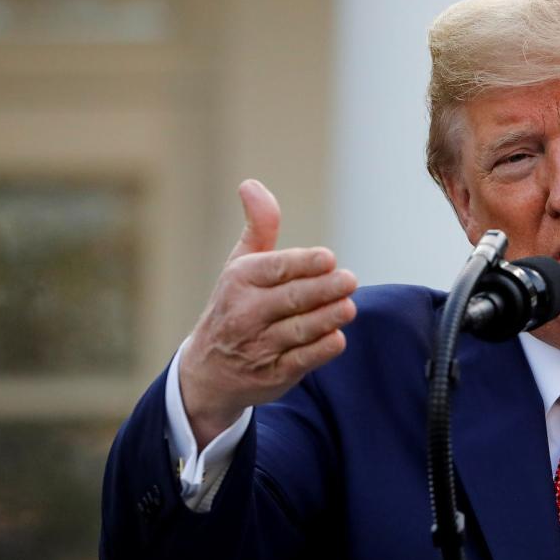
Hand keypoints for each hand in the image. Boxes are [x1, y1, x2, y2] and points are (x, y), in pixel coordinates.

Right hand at [179, 179, 356, 445]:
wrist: (209, 371)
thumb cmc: (235, 305)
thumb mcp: (241, 265)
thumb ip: (258, 227)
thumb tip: (251, 184)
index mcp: (239, 281)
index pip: (276, 269)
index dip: (304, 263)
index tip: (328, 259)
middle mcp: (244, 314)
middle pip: (291, 299)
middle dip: (322, 290)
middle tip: (350, 280)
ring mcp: (258, 346)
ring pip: (298, 330)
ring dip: (326, 318)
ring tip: (348, 307)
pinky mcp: (272, 375)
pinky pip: (301, 361)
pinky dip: (320, 349)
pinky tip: (337, 337)